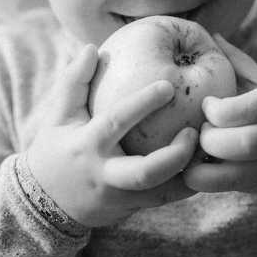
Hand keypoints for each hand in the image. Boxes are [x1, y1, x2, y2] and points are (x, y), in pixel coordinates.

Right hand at [25, 44, 197, 227]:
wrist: (45, 204)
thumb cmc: (55, 150)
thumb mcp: (59, 116)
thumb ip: (74, 82)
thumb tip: (92, 47)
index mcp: (88, 145)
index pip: (116, 122)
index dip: (142, 104)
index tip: (168, 85)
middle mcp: (106, 174)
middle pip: (145, 172)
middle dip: (174, 155)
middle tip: (195, 132)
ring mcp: (121, 197)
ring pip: (162, 192)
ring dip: (190, 172)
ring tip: (211, 149)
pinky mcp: (133, 209)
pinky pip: (167, 198)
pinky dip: (188, 183)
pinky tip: (206, 163)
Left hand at [183, 35, 256, 197]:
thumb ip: (239, 63)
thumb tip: (211, 34)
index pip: (251, 108)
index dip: (220, 109)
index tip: (208, 104)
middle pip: (242, 143)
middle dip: (209, 137)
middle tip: (197, 129)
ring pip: (230, 173)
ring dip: (200, 161)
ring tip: (193, 149)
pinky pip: (219, 187)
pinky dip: (199, 177)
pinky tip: (194, 163)